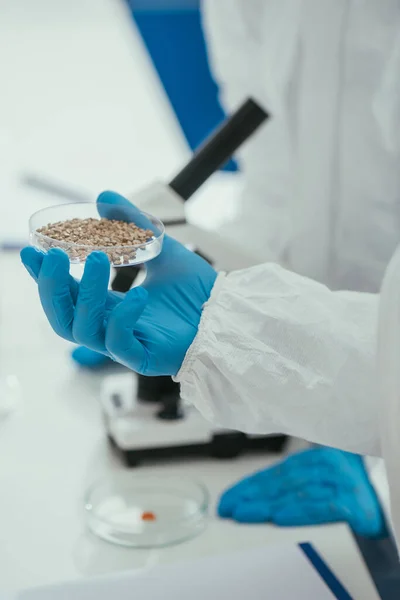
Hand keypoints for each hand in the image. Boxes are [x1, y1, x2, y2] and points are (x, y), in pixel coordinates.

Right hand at [21, 191, 216, 375]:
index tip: (33, 250)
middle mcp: (110, 326)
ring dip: (84, 294)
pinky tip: (138, 294)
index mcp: (109, 305)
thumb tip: (103, 196)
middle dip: (50, 287)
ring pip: (83, 330)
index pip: (67, 294)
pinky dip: (122, 318)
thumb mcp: (160, 248)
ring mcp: (125, 345)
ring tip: (97, 257)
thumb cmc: (195, 290)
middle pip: (63, 316)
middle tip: (51, 255)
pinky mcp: (144, 358)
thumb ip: (132, 224)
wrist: (228, 313)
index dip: (45, 275)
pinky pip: (119, 344)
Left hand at [218, 448, 385, 537]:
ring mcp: (342, 481)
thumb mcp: (327, 476)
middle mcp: (330, 464)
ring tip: (244, 513)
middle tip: (228, 506)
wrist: (391, 499)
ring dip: (265, 503)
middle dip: (250, 494)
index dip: (251, 484)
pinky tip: (279, 516)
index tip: (231, 497)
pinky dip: (298, 511)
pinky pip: (320, 506)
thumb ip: (301, 478)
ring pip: (295, 491)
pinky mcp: (354, 502)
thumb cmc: (357, 491)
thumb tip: (264, 493)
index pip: (278, 471)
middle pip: (282, 480)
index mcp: (320, 456)